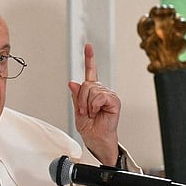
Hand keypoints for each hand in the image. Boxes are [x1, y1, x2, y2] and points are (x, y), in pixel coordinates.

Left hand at [68, 43, 119, 165]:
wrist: (96, 138)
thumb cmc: (89, 127)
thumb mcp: (77, 111)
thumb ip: (76, 96)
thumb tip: (72, 83)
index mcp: (92, 91)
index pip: (91, 72)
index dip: (90, 58)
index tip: (88, 46)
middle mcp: (101, 91)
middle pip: (86, 85)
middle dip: (80, 100)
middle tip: (84, 111)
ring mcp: (108, 95)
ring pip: (91, 90)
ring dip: (86, 105)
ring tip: (91, 113)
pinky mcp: (114, 100)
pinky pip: (99, 96)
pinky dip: (94, 106)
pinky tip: (98, 112)